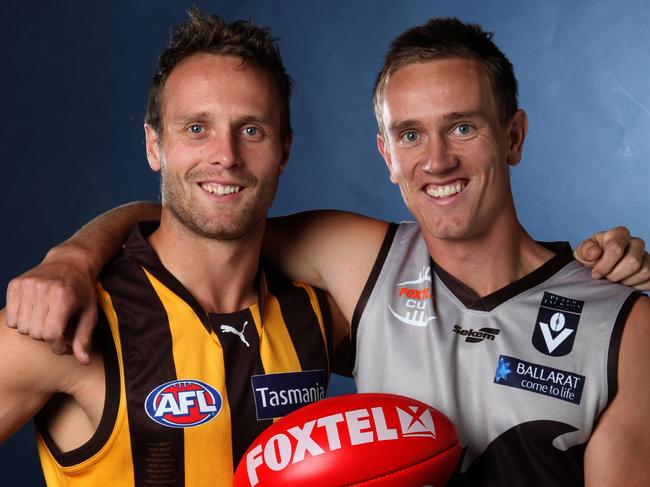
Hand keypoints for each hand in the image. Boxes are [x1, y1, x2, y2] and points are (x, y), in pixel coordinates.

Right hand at [5, 245, 97, 363]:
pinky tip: (35, 313)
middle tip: (57, 329)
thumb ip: (84, 338)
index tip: (65, 344)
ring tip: (47, 321)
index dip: (58, 346)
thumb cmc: (82, 292)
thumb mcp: (89, 314)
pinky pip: (11, 318)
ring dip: (33, 330)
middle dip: (47, 337)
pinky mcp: (15, 284)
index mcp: (63, 297)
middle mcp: (43, 289)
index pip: (51, 335)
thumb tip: (85, 362)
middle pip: (35, 333)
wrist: (69, 262)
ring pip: (21, 327)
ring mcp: (27, 285)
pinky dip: (21, 321)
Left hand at [574, 226, 649, 290]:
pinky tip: (624, 284)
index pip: (616, 248)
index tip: (595, 273)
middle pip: (633, 261)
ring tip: (615, 280)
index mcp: (618, 234)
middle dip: (615, 275)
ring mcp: (646, 256)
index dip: (604, 265)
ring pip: (643, 272)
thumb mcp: (581, 252)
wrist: (597, 267)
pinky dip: (636, 287)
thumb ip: (585, 250)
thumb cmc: (590, 257)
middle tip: (606, 278)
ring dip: (626, 281)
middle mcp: (636, 242)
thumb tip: (595, 253)